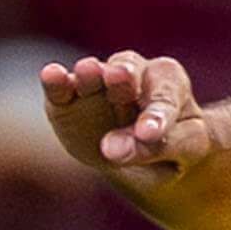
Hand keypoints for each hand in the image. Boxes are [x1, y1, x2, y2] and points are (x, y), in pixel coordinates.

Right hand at [41, 48, 220, 177]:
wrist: (140, 159)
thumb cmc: (169, 150)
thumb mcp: (180, 152)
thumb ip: (153, 148)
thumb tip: (114, 149)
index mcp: (171, 84)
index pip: (165, 100)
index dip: (156, 117)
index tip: (147, 134)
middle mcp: (134, 75)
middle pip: (130, 72)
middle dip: (123, 78)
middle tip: (119, 76)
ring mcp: (97, 84)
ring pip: (95, 73)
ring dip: (90, 74)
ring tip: (87, 70)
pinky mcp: (67, 99)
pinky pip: (60, 87)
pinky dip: (55, 81)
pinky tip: (50, 74)